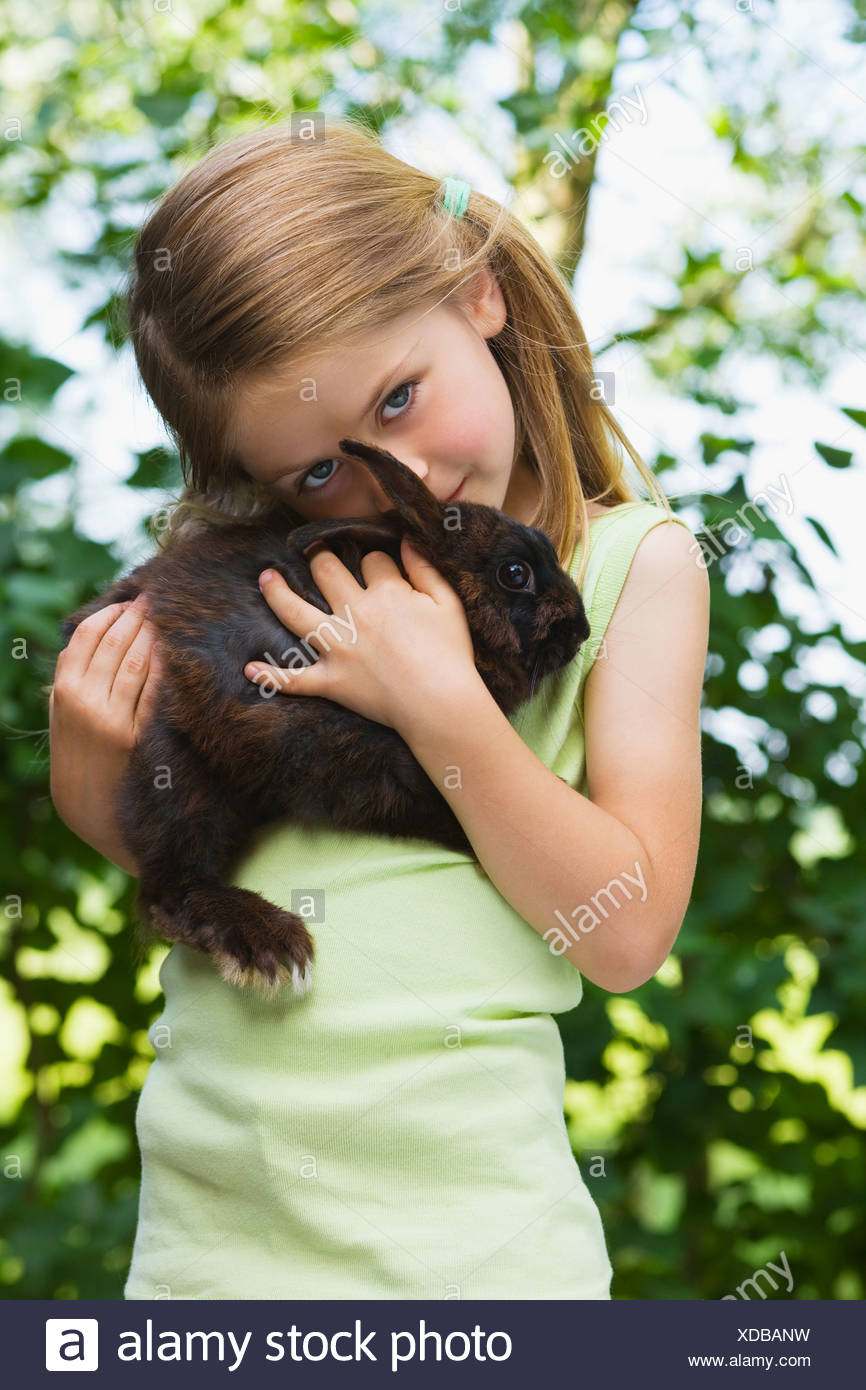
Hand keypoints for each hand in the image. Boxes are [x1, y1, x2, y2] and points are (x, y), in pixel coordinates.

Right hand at [49, 594, 163, 867]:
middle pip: (115, 642)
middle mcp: (86, 702)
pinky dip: (164, 667)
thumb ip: (71, 684)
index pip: (87, 637)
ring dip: (153, 634)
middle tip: (154, 600)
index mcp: (63, 693)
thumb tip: (92, 641)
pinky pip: (155, 690)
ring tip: (165, 619)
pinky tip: (174, 653)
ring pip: (137, 661)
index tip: (127, 601)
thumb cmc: (78, 763)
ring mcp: (114, 719)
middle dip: (136, 616)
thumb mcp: (62, 722)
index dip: (110, 613)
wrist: (93, 814)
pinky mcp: (139, 735)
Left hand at [244, 539, 480, 734]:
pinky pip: (295, 679)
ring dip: (277, 593)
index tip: (382, 569)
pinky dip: (273, 677)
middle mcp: (355, 613)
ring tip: (266, 578)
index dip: (377, 561)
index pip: (373, 560)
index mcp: (386, 592)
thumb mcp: (448, 603)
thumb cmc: (450, 654)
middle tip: (315, 554)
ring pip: (296, 613)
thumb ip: (426, 569)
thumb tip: (407, 540)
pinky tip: (251, 670)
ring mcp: (338, 648)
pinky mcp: (331, 681)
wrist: (440, 703)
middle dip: (319, 558)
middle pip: (326, 572)